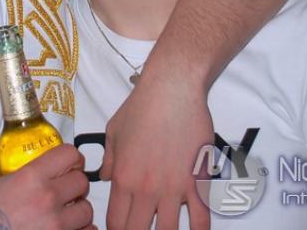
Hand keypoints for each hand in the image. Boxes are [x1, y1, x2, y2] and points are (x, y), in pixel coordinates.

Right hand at [0, 144, 93, 229]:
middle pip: (82, 182)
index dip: (70, 157)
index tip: (66, 163)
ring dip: (78, 210)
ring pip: (87, 211)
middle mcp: (48, 199)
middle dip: (74, 183)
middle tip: (64, 189)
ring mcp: (56, 226)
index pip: (69, 155)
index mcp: (31, 177)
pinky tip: (67, 229)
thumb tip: (3, 161)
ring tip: (66, 213)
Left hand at [101, 71, 212, 229]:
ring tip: (164, 228)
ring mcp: (174, 188)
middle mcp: (147, 189)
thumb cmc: (141, 106)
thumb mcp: (114, 130)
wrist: (172, 90)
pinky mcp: (197, 181)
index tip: (122, 227)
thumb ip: (109, 159)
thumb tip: (105, 176)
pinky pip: (201, 219)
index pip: (116, 222)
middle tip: (141, 228)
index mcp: (123, 177)